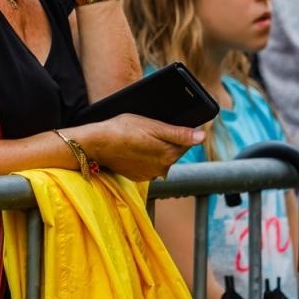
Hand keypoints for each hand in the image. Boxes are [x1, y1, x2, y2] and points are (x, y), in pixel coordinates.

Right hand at [63, 114, 204, 180]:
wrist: (96, 144)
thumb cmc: (123, 130)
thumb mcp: (152, 126)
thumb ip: (179, 133)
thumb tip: (202, 136)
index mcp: (169, 155)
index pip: (186, 142)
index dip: (180, 130)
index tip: (168, 122)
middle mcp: (162, 169)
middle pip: (173, 151)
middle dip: (167, 140)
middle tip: (151, 128)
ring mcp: (149, 175)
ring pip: (161, 159)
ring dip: (157, 149)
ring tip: (142, 137)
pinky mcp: (138, 176)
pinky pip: (149, 165)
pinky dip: (145, 157)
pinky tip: (135, 148)